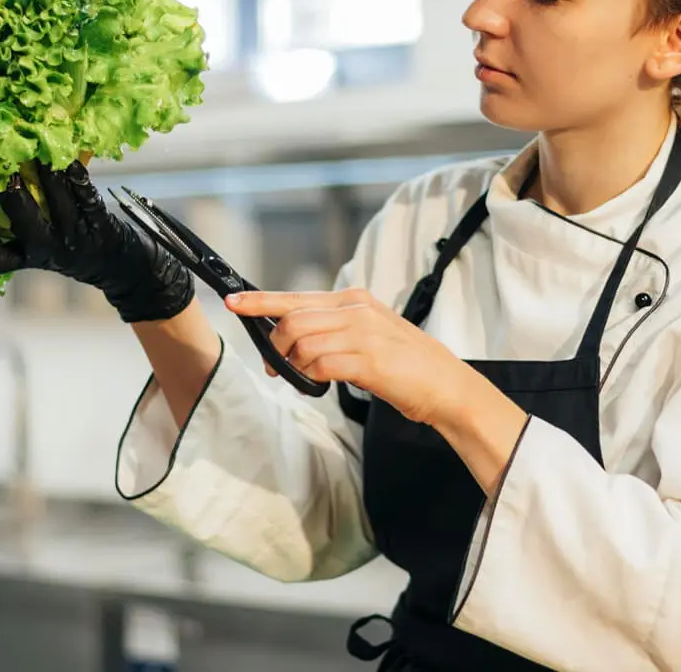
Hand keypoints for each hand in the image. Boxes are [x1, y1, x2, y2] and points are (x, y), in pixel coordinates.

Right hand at [0, 160, 194, 322]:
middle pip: (27, 225)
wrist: (117, 263)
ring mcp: (76, 236)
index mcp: (29, 256)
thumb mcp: (40, 248)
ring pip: (58, 204)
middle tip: (5, 170)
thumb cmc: (69, 247)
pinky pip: (87, 197)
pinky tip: (69, 161)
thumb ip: (18, 224)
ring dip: (46, 177)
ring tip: (37, 153)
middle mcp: (50, 248)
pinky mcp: (101, 223)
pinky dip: (77, 178)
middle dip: (14, 196)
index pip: (1, 258)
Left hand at [226, 288, 478, 425]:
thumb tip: (295, 336)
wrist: (447, 385)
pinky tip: (317, 384)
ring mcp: (363, 334)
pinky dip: (310, 377)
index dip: (261, 300)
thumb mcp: (372, 332)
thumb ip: (337, 328)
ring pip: (302, 342)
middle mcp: (357, 311)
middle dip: (274, 343)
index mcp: (356, 300)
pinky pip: (320, 365)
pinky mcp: (368, 361)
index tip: (234, 302)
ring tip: (300, 378)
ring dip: (292, 364)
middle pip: (293, 318)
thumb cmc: (408, 363)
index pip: (298, 296)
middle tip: (275, 365)